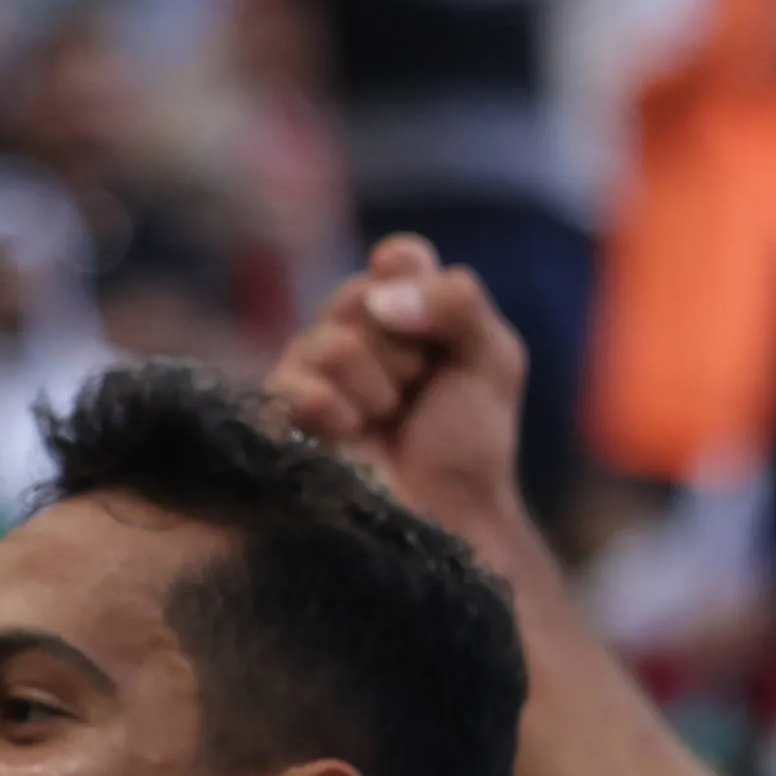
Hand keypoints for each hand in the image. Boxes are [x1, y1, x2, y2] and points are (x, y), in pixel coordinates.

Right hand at [267, 236, 539, 556]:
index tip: (434, 330)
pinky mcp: (281, 412)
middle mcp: (351, 329)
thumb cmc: (469, 441)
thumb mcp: (493, 360)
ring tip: (388, 419)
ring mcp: (311, 369)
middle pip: (359, 295)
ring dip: (377, 389)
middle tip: (418, 389)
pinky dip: (335, 410)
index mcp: (404, 309)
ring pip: (331, 343)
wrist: (448, 516)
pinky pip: (294, 385)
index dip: (412, 282)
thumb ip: (458, 304)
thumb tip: (383, 297)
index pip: (399, 258)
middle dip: (405, 350)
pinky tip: (353, 432)